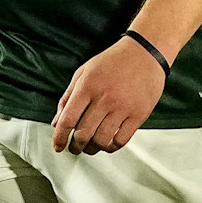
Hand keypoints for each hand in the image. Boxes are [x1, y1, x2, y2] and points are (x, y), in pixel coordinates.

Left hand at [53, 37, 166, 154]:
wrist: (145, 53)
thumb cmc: (113, 62)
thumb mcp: (84, 72)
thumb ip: (68, 97)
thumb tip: (56, 122)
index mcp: (87, 86)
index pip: (68, 119)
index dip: (60, 137)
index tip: (58, 146)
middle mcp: (104, 98)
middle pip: (83, 134)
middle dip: (75, 146)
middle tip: (75, 148)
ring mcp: (123, 108)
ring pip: (102, 140)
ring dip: (93, 149)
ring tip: (91, 148)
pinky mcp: (138, 114)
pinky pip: (122, 140)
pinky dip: (112, 147)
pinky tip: (108, 144)